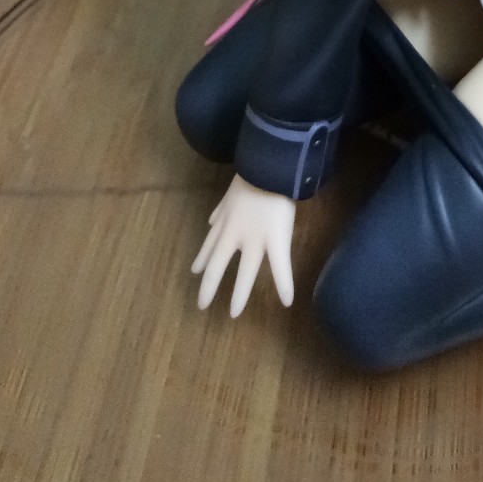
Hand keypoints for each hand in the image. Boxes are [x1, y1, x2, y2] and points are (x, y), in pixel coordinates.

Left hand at [191, 173, 295, 314]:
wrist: (267, 168)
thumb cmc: (252, 176)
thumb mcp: (230, 193)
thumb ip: (220, 209)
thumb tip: (211, 220)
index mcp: (225, 223)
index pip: (209, 246)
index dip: (202, 260)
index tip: (195, 272)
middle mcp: (234, 236)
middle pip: (217, 266)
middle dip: (209, 286)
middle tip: (202, 305)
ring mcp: (254, 240)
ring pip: (245, 273)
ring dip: (240, 294)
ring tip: (234, 314)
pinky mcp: (276, 240)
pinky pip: (280, 266)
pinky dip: (284, 284)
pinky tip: (287, 301)